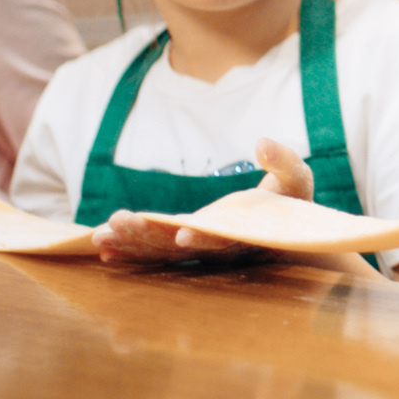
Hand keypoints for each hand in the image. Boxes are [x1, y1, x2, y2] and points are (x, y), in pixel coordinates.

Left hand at [91, 139, 299, 268]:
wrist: (283, 230)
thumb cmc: (291, 202)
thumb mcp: (297, 179)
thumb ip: (285, 162)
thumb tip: (263, 142)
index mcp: (247, 237)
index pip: (223, 240)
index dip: (203, 237)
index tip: (181, 233)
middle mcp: (219, 253)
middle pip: (181, 250)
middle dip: (149, 238)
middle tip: (120, 224)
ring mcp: (199, 255)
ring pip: (161, 255)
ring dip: (131, 246)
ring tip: (101, 236)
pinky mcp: (185, 251)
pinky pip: (154, 256)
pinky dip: (129, 253)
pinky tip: (103, 249)